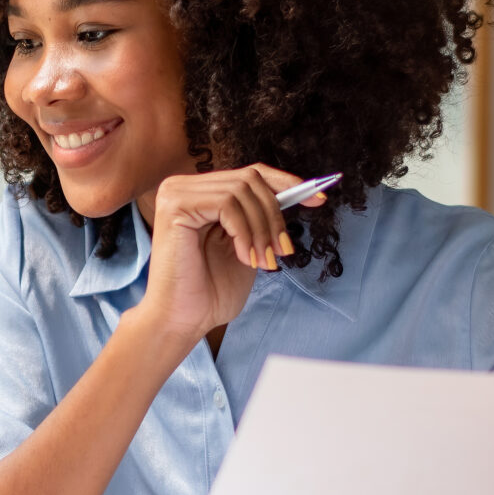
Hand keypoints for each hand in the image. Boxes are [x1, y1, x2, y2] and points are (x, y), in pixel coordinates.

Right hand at [134, 165, 325, 344]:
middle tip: (283, 251)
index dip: (287, 183)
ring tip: (263, 261)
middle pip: (250, 179)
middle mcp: (185, 186)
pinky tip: (245, 258)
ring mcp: (176, 193)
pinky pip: (227, 204)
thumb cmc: (211, 291)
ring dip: (262, 229)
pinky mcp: (175, 206)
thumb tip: (298, 193)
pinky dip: (245, 232)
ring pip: (242, 190)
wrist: (183, 320)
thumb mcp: (249, 246)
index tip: (319, 199)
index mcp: (202, 194)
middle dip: (275, 216)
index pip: (251, 174)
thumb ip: (262, 219)